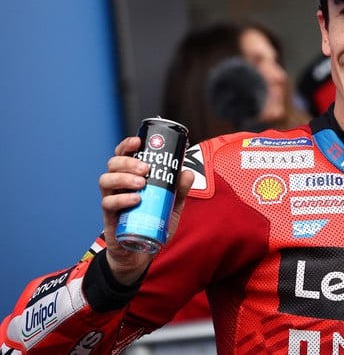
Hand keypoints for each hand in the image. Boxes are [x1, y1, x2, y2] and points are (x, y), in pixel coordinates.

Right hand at [98, 136, 193, 284]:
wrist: (141, 252)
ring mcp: (111, 200)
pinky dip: (121, 200)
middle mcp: (117, 185)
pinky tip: (135, 200)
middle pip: (112, 164)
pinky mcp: (109, 217)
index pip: (124, 155)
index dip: (127, 145)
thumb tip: (187, 173)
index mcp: (131, 176)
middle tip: (146, 169)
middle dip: (128, 162)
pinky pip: (107, 204)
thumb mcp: (172, 205)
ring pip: (105, 180)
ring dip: (123, 178)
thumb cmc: (154, 222)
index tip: (139, 142)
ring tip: (141, 184)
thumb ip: (180, 190)